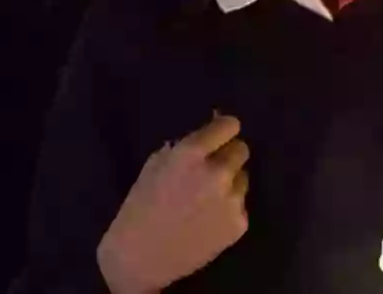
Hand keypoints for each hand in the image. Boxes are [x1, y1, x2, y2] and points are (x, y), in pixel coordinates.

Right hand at [97, 113, 250, 293]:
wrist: (140, 257)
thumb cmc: (140, 207)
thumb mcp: (155, 166)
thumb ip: (184, 148)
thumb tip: (209, 135)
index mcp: (192, 153)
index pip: (230, 125)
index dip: (224, 130)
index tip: (220, 136)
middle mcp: (218, 173)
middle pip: (242, 150)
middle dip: (228, 156)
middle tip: (212, 170)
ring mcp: (232, 200)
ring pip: (242, 179)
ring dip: (229, 183)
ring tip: (205, 200)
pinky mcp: (239, 224)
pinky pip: (240, 205)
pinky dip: (228, 209)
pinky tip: (208, 220)